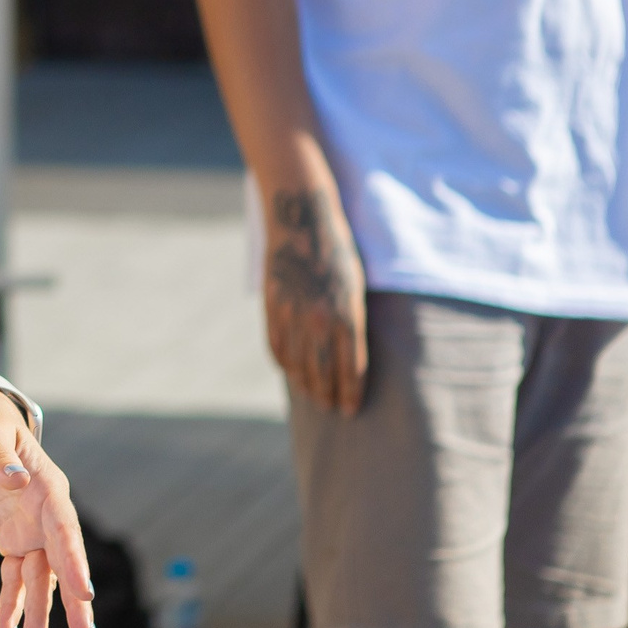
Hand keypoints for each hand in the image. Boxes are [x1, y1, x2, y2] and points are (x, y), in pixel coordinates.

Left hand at [0, 389, 94, 627]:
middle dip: (72, 601)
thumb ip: (0, 456)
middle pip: (62, 562)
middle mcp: (46, 514)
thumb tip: (15, 480)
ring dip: (39, 612)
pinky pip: (14, 576)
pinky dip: (11, 603)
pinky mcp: (13, 539)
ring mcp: (32, 530)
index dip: (76, 562)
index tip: (84, 593)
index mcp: (48, 487)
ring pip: (39, 578)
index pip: (66, 529)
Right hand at [264, 183, 367, 413]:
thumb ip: (351, 321)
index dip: (351, 393)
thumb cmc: (337, 251)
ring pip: (298, 364)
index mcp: (348, 315)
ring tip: (312, 397)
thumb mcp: (355, 286)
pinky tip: (291, 372)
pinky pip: (276, 345)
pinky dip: (283, 364)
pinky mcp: (272, 306)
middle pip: (325, 372)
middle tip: (332, 410)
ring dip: (306, 385)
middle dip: (329, 396)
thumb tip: (347, 356)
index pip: (352, 369)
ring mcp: (292, 313)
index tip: (351, 410)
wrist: (301, 217)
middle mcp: (320, 319)